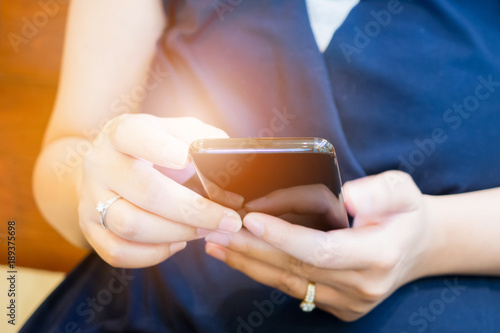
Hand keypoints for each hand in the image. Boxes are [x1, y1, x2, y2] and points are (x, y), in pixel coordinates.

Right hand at [78, 114, 243, 267]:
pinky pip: (118, 252)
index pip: (135, 137)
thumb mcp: (175, 131)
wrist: (107, 165)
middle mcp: (101, 165)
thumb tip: (228, 159)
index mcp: (123, 133)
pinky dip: (154, 254)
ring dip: (177, 233)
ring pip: (131, 226)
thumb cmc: (154, 148)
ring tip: (205, 230)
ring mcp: (90, 199)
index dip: (159, 148)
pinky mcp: (89, 229)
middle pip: (146, 192)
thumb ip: (202, 139)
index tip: (186, 158)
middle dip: (193, 210)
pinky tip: (177, 243)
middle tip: (227, 220)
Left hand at [205, 171, 435, 320]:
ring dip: (249, 263)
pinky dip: (263, 272)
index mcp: (379, 255)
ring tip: (216, 244)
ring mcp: (349, 302)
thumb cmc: (405, 212)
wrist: (416, 246)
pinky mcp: (338, 306)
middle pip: (297, 269)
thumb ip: (379, 191)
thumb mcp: (402, 189)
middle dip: (253, 249)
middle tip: (218, 230)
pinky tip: (239, 257)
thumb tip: (349, 197)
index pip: (323, 250)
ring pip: (289, 283)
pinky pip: (293, 289)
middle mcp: (363, 286)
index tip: (251, 220)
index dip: (284, 237)